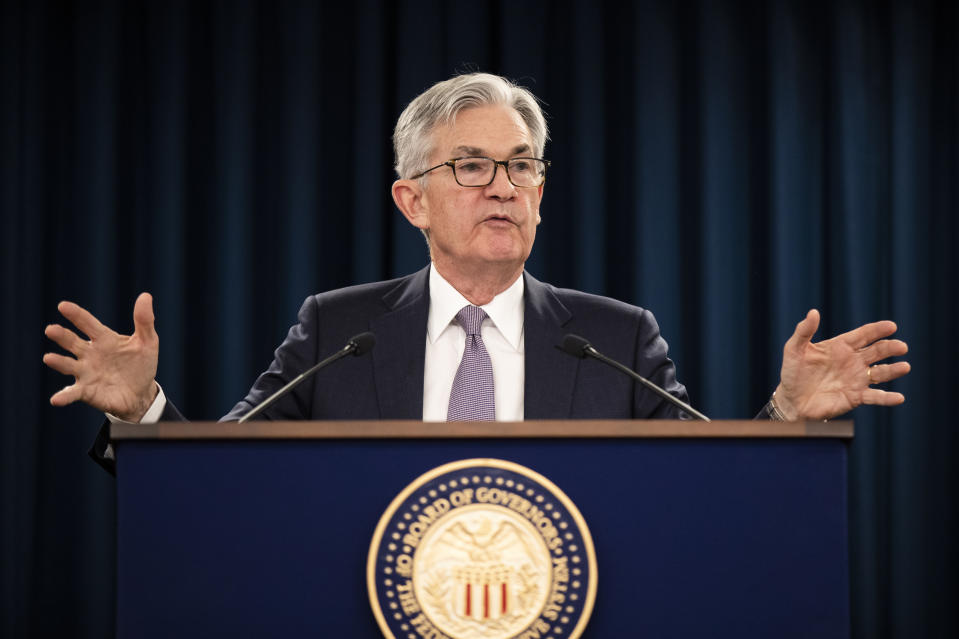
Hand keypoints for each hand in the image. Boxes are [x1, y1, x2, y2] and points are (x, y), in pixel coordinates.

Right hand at [43, 292, 159, 421]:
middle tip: (51, 330)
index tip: (63, 306)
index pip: (87, 323)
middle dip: (61, 336)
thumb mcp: (147, 342)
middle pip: (72, 342)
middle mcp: (89, 354)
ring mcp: (86, 373)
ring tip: (49, 358)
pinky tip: (56, 399)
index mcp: (103, 339)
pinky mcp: (87, 391)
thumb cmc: (141, 364)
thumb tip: (146, 295)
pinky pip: (73, 393)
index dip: (76, 315)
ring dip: (58, 362)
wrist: (142, 393)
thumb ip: (144, 321)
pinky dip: (64, 396)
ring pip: (68, 365)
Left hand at [774, 309, 910, 420]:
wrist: (791, 400)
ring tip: (905, 366)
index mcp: (840, 346)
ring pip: (880, 373)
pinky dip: (887, 398)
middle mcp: (853, 361)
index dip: (878, 330)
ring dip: (893, 370)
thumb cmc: (792, 373)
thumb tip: (813, 312)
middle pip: (877, 351)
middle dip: (890, 348)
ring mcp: (856, 379)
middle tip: (901, 347)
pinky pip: (875, 397)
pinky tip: (899, 397)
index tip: (891, 326)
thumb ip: (804, 331)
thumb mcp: (794, 349)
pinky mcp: (856, 397)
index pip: (864, 335)